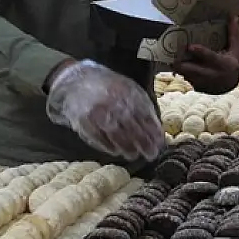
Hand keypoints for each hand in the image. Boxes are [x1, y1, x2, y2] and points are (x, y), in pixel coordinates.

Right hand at [46, 59, 163, 160]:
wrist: (78, 82)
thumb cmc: (110, 89)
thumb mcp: (130, 91)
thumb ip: (143, 107)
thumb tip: (157, 131)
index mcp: (128, 94)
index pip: (145, 116)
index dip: (154, 132)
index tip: (161, 144)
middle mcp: (113, 103)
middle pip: (133, 128)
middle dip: (144, 144)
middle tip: (151, 155)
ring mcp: (97, 114)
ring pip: (117, 136)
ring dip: (128, 149)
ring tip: (134, 155)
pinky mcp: (84, 123)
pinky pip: (99, 139)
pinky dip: (109, 147)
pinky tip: (117, 151)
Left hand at [174, 15, 238, 94]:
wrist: (231, 85)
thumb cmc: (233, 63)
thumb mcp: (236, 49)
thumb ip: (233, 34)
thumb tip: (233, 16)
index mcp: (223, 63)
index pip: (210, 57)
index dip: (200, 52)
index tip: (190, 46)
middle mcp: (212, 75)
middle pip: (191, 69)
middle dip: (180, 62)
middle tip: (173, 52)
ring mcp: (205, 83)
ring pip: (186, 74)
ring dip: (180, 66)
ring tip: (176, 58)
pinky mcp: (198, 87)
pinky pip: (186, 78)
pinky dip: (184, 72)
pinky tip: (185, 66)